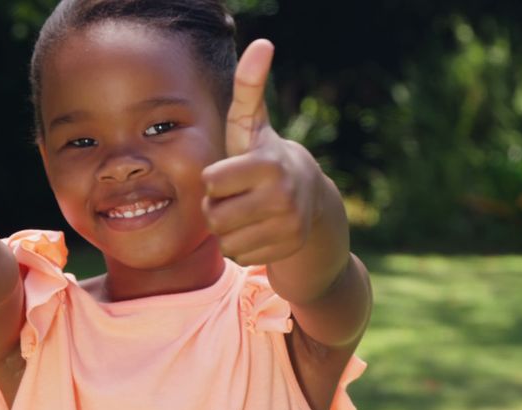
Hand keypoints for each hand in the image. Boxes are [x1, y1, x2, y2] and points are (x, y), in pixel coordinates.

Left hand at [201, 40, 323, 265]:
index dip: (214, 180)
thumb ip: (249, 87)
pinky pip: (239, 255)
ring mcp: (288, 226)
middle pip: (214, 214)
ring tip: (247, 214)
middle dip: (217, 208)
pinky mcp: (287, 249)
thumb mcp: (253, 126)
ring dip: (227, 229)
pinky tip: (257, 231)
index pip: (211, 181)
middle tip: (237, 197)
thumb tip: (262, 42)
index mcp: (268, 164)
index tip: (232, 174)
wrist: (311, 199)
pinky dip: (242, 246)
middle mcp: (283, 196)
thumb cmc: (265, 157)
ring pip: (225, 239)